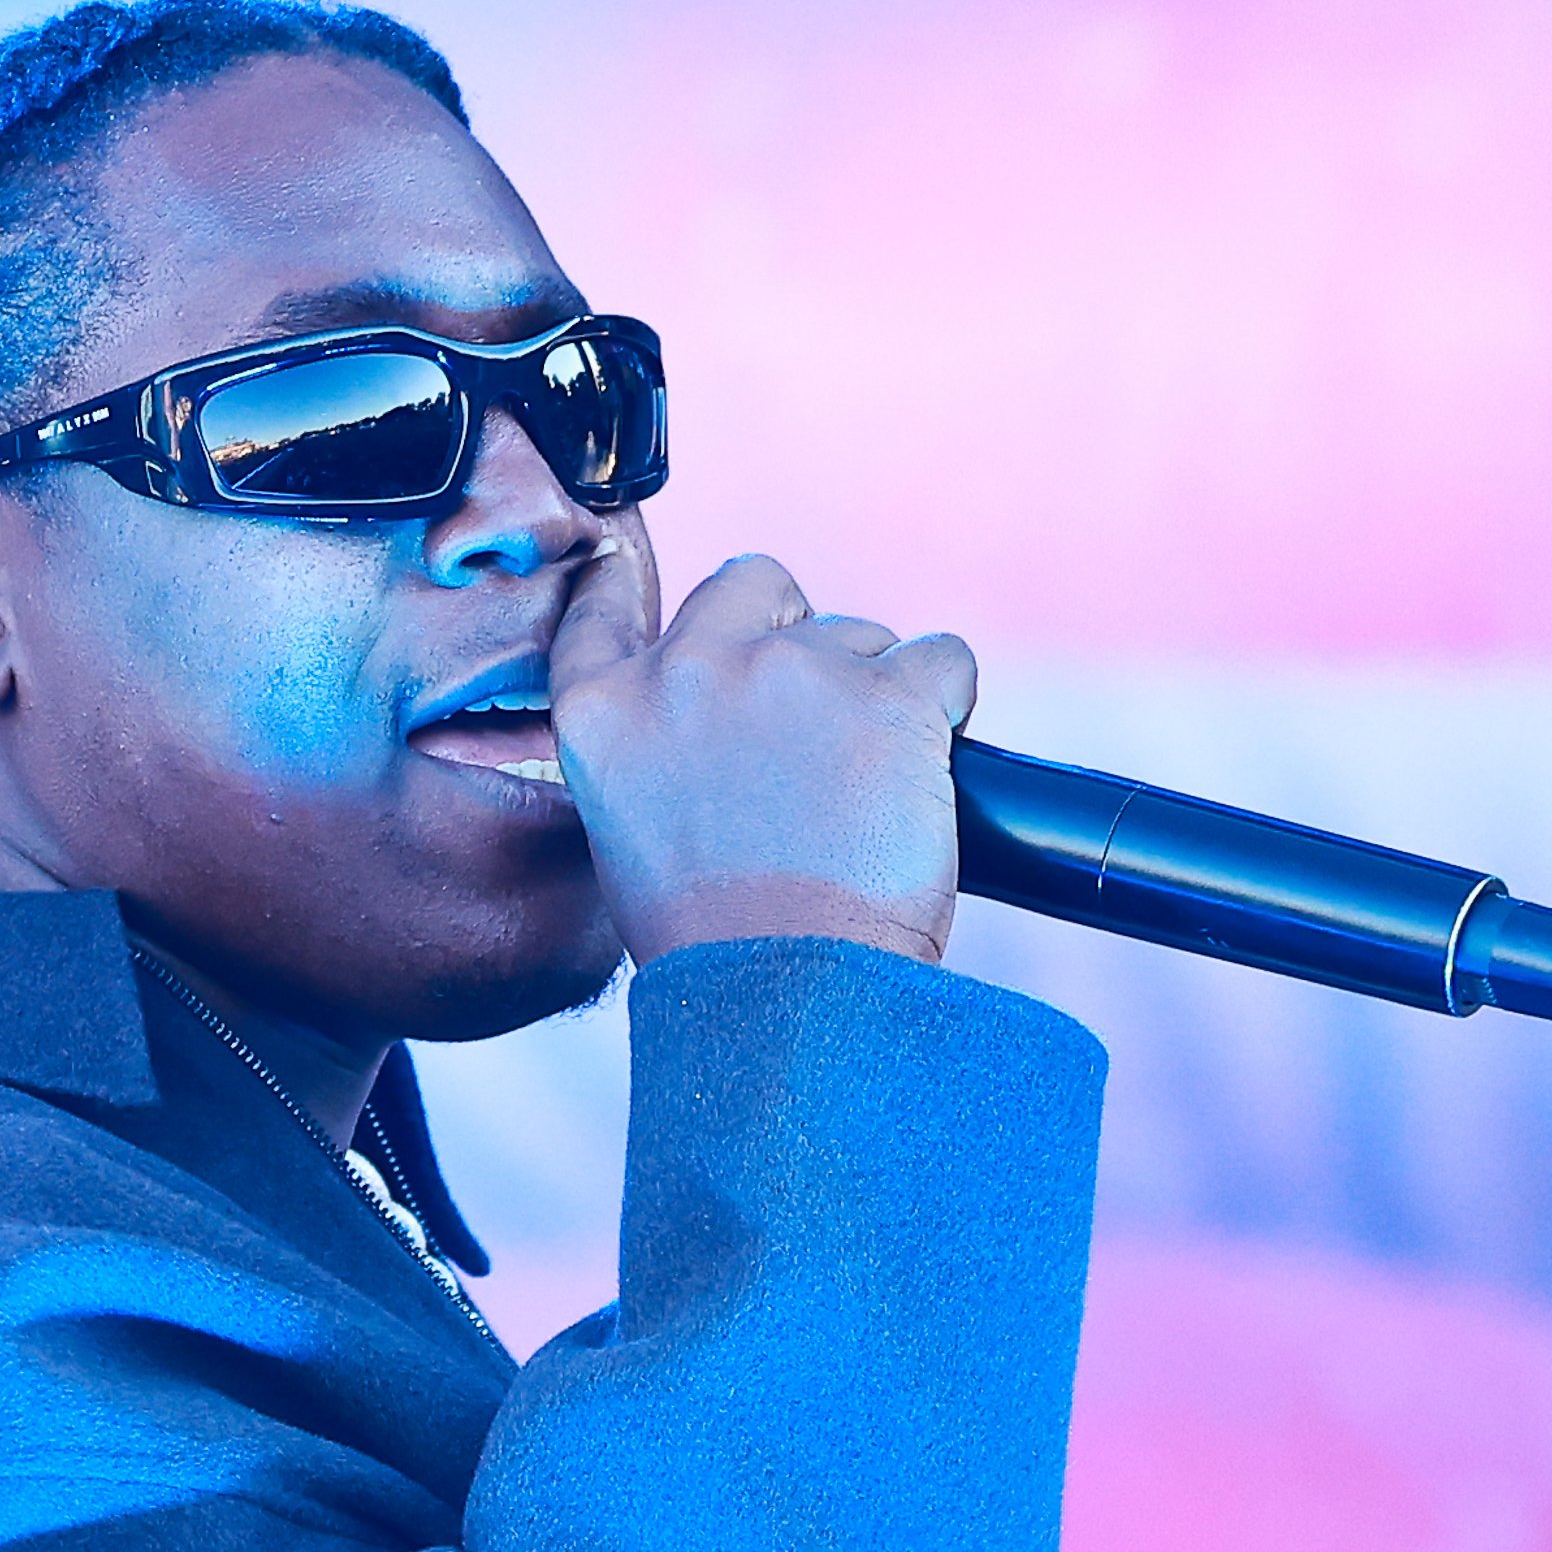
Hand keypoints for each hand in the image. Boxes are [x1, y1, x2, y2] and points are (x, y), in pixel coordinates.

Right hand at [547, 552, 975, 967]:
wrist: (789, 996)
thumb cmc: (718, 944)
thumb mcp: (637, 832)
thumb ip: (662, 750)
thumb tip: (726, 721)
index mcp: (606, 715)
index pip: (603, 604)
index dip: (624, 574)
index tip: (629, 555)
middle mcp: (689, 672)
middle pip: (753, 583)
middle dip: (792, 631)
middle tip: (813, 721)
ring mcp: (790, 673)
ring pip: (859, 634)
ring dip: (874, 691)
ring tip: (865, 794)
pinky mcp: (887, 694)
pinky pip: (943, 659)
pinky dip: (947, 705)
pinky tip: (928, 772)